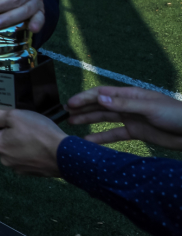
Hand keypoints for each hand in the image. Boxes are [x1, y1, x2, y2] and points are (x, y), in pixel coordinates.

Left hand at [0, 107, 65, 176]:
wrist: (67, 156)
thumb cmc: (40, 133)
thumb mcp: (15, 117)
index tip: (0, 115)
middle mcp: (5, 159)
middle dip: (6, 131)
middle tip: (20, 122)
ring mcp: (19, 168)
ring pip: (13, 150)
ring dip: (19, 141)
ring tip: (32, 132)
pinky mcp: (32, 172)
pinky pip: (25, 157)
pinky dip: (29, 150)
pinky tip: (39, 143)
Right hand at [67, 86, 181, 149]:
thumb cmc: (175, 115)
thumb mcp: (149, 107)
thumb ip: (124, 104)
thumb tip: (99, 99)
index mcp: (129, 95)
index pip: (102, 94)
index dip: (85, 98)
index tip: (71, 103)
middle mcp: (127, 105)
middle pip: (100, 105)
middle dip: (83, 107)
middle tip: (65, 113)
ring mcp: (131, 119)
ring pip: (104, 118)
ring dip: (88, 120)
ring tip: (71, 123)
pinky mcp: (136, 132)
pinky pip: (115, 134)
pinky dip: (102, 137)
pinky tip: (89, 141)